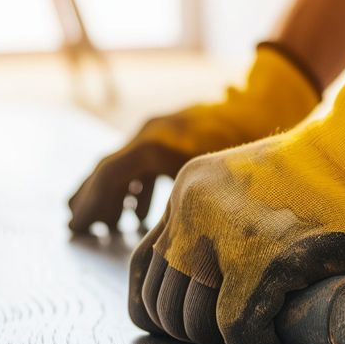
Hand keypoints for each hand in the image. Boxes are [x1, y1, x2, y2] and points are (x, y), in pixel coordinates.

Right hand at [67, 44, 317, 234]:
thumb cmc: (244, 140)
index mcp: (155, 143)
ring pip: (122, 165)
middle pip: (107, 168)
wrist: (264, 102)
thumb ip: (181, 202)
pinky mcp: (170, 136)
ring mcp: (158, 131)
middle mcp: (149, 133)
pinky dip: (133, 188)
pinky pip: (140, 163)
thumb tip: (160, 242)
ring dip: (111, 195)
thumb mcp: (212, 176)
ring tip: (106, 226)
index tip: (79, 227)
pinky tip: (138, 213)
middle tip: (79, 229)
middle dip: (92, 200)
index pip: (109, 174)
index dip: (91, 203)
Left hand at [129, 39, 344, 343]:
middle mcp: (192, 212)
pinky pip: (237, 328)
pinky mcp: (264, 260)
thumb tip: (224, 268)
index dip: (161, 310)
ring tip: (259, 337)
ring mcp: (225, 236)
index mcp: (187, 194)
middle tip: (236, 335)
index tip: (196, 324)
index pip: (144, 268)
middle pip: (163, 303)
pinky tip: (274, 343)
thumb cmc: (327, 168)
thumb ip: (229, 214)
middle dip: (193, 335)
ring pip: (195, 322)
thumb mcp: (251, 185)